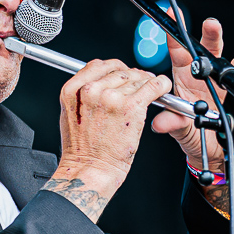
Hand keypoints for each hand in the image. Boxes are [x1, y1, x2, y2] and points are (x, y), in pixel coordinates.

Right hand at [45, 59, 172, 221]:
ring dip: (146, 81)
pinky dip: (161, 85)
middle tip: (140, 81)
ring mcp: (112, 97)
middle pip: (118, 70)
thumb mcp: (71, 115)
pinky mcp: (131, 107)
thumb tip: (99, 83)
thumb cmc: (82, 149)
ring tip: (152, 88)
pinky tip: (163, 87)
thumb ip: (82, 95)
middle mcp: (91, 90)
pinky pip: (152, 86)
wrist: (90, 169)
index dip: (114, 68)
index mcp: (73, 90)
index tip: (122, 72)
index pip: (98, 65)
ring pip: (135, 78)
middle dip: (132, 74)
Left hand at [151, 17, 233, 171]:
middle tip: (212, 24)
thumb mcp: (178, 128)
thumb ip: (171, 122)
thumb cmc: (192, 132)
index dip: (175, 35)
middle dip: (212, 36)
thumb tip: (159, 124)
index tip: (172, 17)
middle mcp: (207, 78)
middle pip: (210, 52)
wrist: (211, 151)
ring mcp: (226, 88)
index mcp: (186, 77)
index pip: (179, 52)